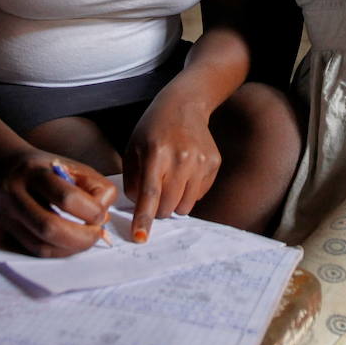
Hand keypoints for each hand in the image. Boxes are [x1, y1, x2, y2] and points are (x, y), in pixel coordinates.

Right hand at [0, 149, 117, 256]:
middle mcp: (15, 194)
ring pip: (41, 245)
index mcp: (34, 172)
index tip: (101, 214)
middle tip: (97, 233)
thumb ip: (94, 187)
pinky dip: (60, 251)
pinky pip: (36, 251)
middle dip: (82, 237)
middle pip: (50, 227)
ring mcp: (7, 216)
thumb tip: (103, 218)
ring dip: (72, 248)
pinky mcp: (7, 231)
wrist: (7, 166)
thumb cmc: (46, 168)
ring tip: (86, 238)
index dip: (91, 212)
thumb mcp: (73, 166)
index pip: (66, 197)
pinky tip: (71, 243)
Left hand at [122, 96, 221, 242]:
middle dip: (158, 209)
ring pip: (185, 205)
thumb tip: (139, 209)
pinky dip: (188, 192)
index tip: (140, 238)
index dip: (144, 218)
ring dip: (174, 202)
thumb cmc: (153, 130)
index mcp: (156, 153)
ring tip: (170, 181)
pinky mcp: (214, 164)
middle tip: (155, 195)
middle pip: (168, 206)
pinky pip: (199, 195)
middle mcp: (181, 158)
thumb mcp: (133, 149)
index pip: (150, 194)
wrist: (184, 106)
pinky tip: (185, 171)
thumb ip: (132, 181)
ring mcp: (201, 161)